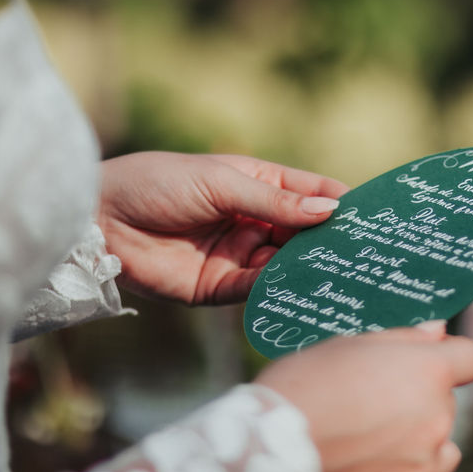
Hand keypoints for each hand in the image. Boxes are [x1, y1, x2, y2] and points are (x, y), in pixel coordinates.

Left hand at [97, 152, 347, 304]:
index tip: (374, 214)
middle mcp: (252, 220)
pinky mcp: (219, 288)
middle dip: (331, 240)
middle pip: (304, 232)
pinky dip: (281, 287)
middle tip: (367, 250)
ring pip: (286, 263)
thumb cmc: (157, 183)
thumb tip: (332, 207)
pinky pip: (259, 288)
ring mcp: (238, 255)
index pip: (310, 192)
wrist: (97, 219)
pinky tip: (304, 286)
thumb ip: (276, 201)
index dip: (340, 201)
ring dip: (310, 266)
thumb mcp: (222, 183)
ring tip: (343, 271)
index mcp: (256, 184)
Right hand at [254, 322, 472, 471]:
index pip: (472, 359)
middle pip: (447, 406)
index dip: (452, 356)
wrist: (263, 451)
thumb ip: (402, 336)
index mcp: (427, 372)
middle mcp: (436, 420)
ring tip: (372, 445)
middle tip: (370, 403)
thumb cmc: (300, 385)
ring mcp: (421, 469)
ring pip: (442, 455)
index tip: (430, 360)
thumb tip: (439, 330)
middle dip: (418, 402)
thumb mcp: (346, 344)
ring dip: (420, 448)